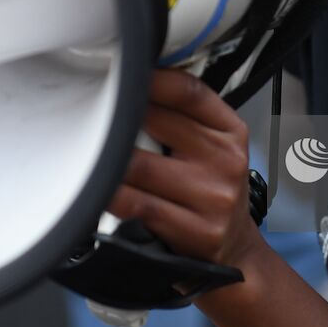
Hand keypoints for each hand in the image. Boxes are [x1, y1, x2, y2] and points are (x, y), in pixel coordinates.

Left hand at [108, 70, 263, 269]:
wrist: (235, 250)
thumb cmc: (214, 191)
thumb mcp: (217, 147)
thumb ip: (185, 116)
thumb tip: (134, 85)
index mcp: (231, 132)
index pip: (189, 92)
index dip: (151, 79)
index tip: (124, 76)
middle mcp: (226, 160)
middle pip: (157, 122)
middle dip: (121, 119)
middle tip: (95, 116)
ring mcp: (212, 196)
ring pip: (139, 166)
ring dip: (109, 160)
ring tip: (92, 154)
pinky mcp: (194, 230)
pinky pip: (137, 204)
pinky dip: (111, 195)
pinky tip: (101, 190)